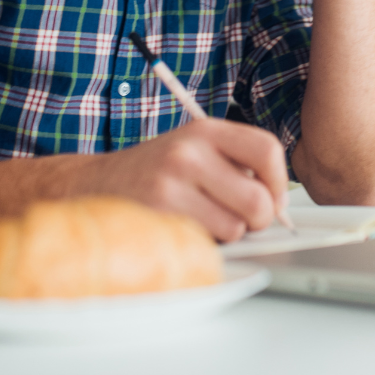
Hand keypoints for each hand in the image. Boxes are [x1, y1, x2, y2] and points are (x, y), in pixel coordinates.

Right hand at [77, 119, 288, 241]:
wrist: (95, 184)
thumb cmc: (156, 171)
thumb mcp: (195, 148)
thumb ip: (236, 164)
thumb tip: (278, 201)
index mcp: (206, 130)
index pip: (267, 149)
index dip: (279, 181)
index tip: (274, 198)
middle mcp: (189, 152)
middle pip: (258, 199)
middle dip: (259, 219)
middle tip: (243, 219)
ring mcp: (171, 185)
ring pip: (235, 228)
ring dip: (226, 233)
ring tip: (203, 220)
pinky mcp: (158, 217)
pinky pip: (206, 244)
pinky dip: (203, 245)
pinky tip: (185, 229)